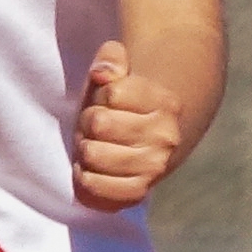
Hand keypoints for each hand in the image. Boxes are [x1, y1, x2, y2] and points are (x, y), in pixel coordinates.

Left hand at [75, 41, 189, 208]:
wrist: (146, 142)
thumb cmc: (121, 104)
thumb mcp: (116, 74)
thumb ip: (110, 60)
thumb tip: (102, 74)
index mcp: (166, 103)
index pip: (112, 92)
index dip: (100, 94)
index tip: (110, 101)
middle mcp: (166, 136)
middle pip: (98, 122)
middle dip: (89, 122)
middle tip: (99, 127)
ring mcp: (154, 166)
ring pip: (92, 153)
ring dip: (85, 149)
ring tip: (97, 146)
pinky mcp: (139, 191)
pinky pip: (96, 188)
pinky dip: (85, 178)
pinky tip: (92, 170)